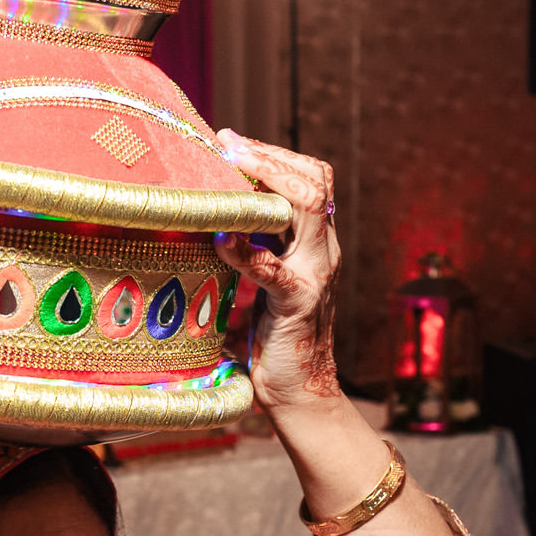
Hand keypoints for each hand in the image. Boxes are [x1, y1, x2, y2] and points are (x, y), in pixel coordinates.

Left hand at [214, 130, 343, 409]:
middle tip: (228, 144)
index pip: (311, 179)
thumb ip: (256, 250)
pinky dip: (246, 249)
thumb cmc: (275, 339)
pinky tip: (220, 238)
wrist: (300, 393)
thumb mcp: (266, 283)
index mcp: (316, 244)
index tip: (233, 142)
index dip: (275, 155)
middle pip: (315, 181)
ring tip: (228, 170)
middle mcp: (323, 252)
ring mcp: (315, 275)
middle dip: (270, 156)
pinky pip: (273, 268)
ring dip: (265, 181)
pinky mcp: (299, 303)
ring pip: (307, 207)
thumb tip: (212, 219)